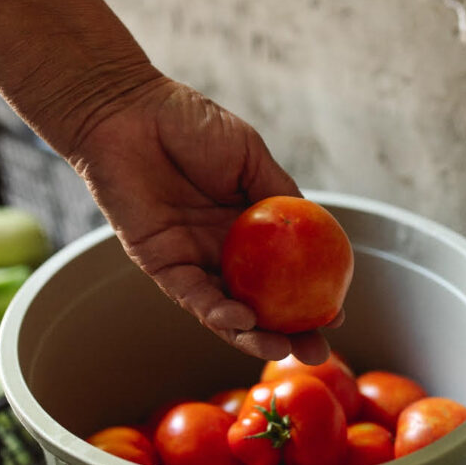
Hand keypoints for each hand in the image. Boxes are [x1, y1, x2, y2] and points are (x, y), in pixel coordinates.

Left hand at [66, 75, 333, 364]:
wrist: (128, 111)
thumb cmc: (189, 124)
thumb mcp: (251, 157)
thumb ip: (280, 195)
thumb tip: (317, 230)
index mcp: (249, 228)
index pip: (285, 274)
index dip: (310, 298)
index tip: (337, 315)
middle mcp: (223, 252)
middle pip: (260, 305)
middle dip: (288, 334)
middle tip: (315, 352)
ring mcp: (193, 261)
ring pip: (226, 312)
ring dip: (252, 336)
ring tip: (280, 350)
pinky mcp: (160, 264)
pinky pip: (192, 296)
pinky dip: (216, 313)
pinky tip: (241, 321)